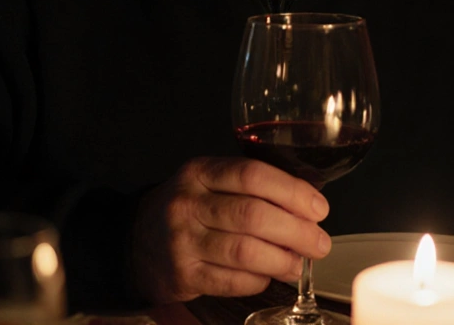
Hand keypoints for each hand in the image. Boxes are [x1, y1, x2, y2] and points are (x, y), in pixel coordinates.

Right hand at [130, 156, 332, 302]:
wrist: (134, 241)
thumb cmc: (187, 210)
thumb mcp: (209, 183)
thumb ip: (250, 187)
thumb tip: (307, 205)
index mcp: (200, 172)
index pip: (253, 175)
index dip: (293, 192)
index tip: (318, 208)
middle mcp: (188, 204)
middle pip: (253, 215)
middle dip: (297, 231)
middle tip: (319, 243)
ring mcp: (183, 241)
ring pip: (245, 251)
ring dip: (281, 260)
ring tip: (298, 264)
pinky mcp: (182, 275)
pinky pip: (231, 281)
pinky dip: (257, 280)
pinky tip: (267, 276)